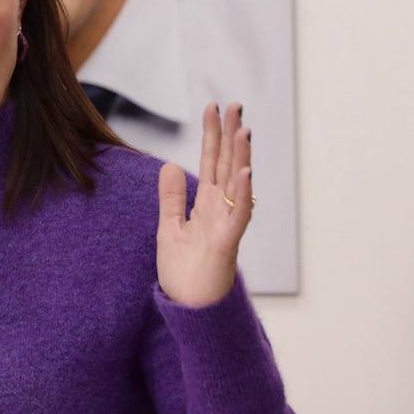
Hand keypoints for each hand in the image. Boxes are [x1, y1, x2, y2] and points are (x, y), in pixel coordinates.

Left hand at [156, 102, 253, 307]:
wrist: (189, 308)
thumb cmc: (183, 272)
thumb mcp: (169, 227)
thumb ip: (171, 198)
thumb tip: (169, 165)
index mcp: (207, 204)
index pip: (210, 161)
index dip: (212, 135)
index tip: (213, 107)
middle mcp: (221, 210)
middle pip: (226, 165)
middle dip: (230, 135)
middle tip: (236, 105)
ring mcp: (226, 225)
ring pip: (237, 185)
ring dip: (241, 157)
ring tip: (244, 129)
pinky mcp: (227, 244)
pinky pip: (238, 215)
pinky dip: (242, 194)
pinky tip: (243, 172)